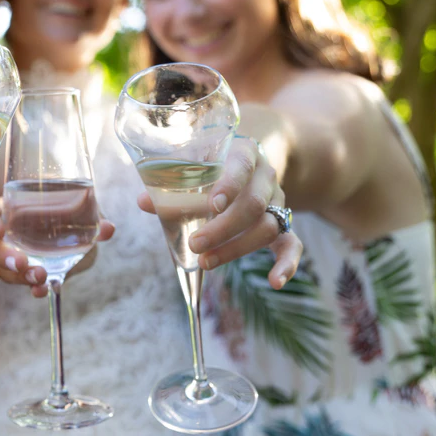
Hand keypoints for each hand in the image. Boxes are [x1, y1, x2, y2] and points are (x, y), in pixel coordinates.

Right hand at [0, 197, 115, 298]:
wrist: (81, 233)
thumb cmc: (71, 209)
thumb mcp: (81, 208)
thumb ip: (92, 216)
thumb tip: (107, 228)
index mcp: (9, 208)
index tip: (0, 229)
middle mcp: (7, 234)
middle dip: (3, 256)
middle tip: (22, 262)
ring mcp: (15, 257)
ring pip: (2, 270)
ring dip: (18, 276)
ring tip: (39, 277)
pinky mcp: (28, 275)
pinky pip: (23, 283)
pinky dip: (33, 288)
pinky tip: (43, 291)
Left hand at [140, 136, 302, 288]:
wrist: (248, 161)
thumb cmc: (211, 163)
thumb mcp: (193, 163)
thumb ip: (170, 182)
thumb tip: (143, 202)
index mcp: (244, 153)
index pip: (241, 166)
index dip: (229, 185)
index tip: (213, 205)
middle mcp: (266, 176)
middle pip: (253, 204)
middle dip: (223, 228)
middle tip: (195, 244)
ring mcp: (278, 201)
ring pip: (268, 227)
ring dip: (237, 248)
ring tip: (206, 261)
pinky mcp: (283, 224)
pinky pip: (292, 244)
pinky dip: (287, 264)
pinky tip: (274, 282)